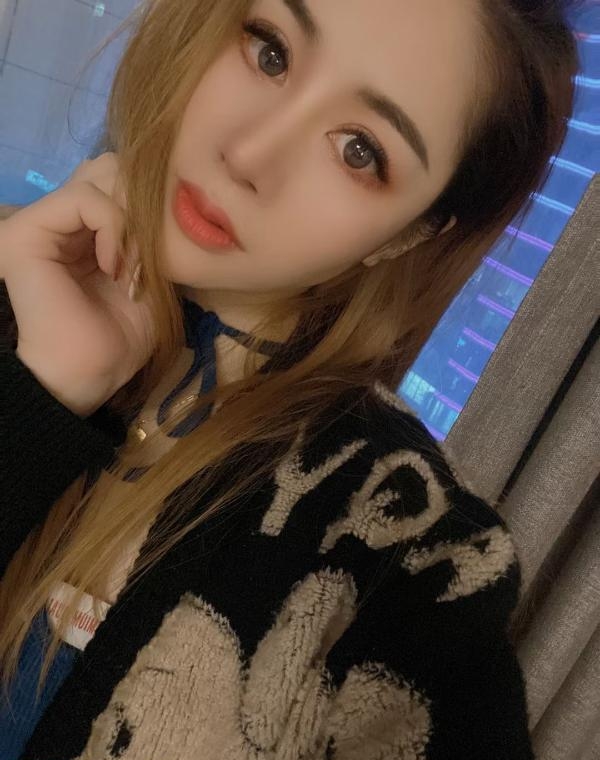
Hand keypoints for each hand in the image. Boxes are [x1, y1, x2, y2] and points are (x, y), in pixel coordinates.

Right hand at [1, 152, 156, 415]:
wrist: (88, 373)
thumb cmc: (120, 338)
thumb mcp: (150, 279)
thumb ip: (154, 238)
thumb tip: (168, 200)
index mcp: (88, 233)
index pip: (123, 183)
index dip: (151, 205)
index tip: (165, 251)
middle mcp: (63, 222)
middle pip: (112, 168)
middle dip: (142, 204)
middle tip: (150, 251)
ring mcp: (43, 223)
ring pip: (101, 175)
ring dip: (131, 219)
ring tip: (131, 266)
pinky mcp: (29, 230)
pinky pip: (84, 197)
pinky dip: (114, 227)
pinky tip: (115, 265)